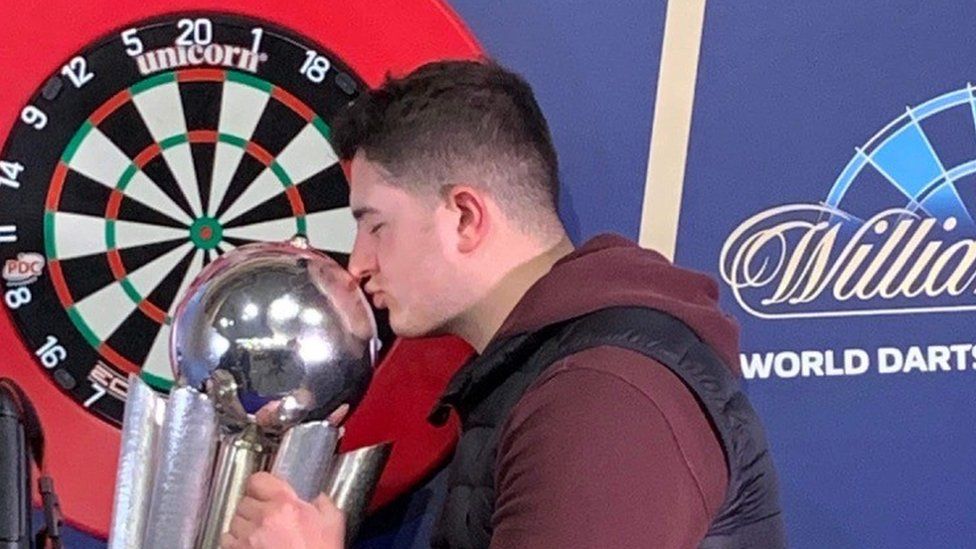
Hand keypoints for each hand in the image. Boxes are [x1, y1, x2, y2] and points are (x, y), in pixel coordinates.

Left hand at [220, 472, 345, 548]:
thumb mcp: (333, 524)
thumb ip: (324, 504)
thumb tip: (317, 498)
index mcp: (285, 504)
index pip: (257, 481)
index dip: (261, 487)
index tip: (266, 494)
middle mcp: (262, 518)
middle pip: (244, 502)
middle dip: (254, 509)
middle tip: (267, 520)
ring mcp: (247, 538)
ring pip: (234, 521)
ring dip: (244, 526)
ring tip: (260, 536)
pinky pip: (227, 540)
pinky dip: (235, 543)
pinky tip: (251, 548)